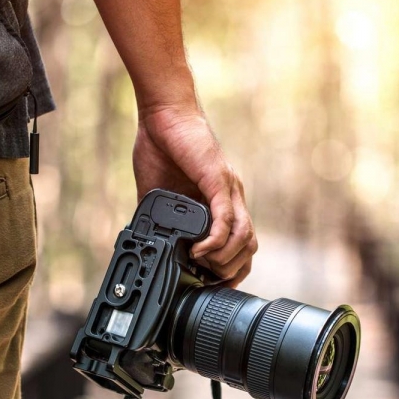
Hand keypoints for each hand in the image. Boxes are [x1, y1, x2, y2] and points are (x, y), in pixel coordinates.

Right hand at [133, 104, 256, 286]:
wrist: (163, 114)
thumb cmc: (162, 145)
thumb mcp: (159, 193)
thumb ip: (161, 217)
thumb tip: (148, 242)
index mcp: (220, 202)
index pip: (240, 244)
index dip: (229, 268)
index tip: (210, 284)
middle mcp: (231, 198)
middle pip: (249, 246)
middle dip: (231, 271)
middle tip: (208, 281)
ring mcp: (228, 190)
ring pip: (244, 237)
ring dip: (224, 259)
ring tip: (202, 265)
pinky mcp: (218, 181)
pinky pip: (226, 219)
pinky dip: (216, 240)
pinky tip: (200, 250)